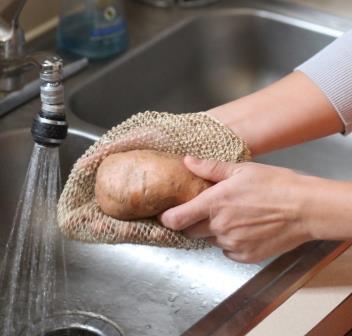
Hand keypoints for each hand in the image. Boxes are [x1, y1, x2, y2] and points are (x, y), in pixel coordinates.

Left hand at [160, 158, 313, 262]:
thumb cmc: (275, 185)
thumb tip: (188, 160)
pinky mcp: (245, 256)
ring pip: (210, 240)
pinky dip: (230, 242)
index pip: (175, 219)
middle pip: (190, 232)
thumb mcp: (241, 170)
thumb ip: (210, 168)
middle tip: (207, 211)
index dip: (167, 218)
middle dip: (193, 223)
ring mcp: (232, 244)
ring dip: (214, 231)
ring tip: (234, 217)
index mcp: (214, 203)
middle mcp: (219, 226)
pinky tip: (244, 229)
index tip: (167, 215)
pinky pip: (227, 250)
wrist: (305, 209)